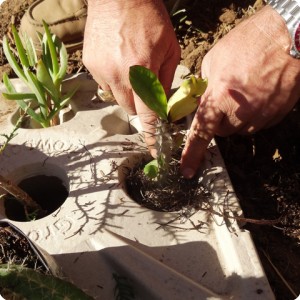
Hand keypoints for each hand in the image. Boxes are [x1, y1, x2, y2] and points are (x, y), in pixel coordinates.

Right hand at [83, 0, 180, 155]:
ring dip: (126, 92)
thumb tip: (163, 104)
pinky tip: (119, 61)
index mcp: (143, 71)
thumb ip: (166, 80)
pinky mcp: (91, 65)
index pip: (148, 114)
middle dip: (141, 106)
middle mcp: (119, 75)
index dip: (152, 135)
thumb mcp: (170, 49)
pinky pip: (105, 84)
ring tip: (131, 68)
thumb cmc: (150, 18)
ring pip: (117, 98)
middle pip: (131, 109)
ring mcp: (102, 70)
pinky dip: (114, 80)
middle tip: (146, 89)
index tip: (153, 150)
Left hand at [180, 6, 299, 177]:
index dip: (192, 154)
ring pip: (240, 130)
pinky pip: (258, 124)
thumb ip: (204, 86)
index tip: (186, 170)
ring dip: (236, 118)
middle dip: (217, 121)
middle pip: (221, 132)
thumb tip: (200, 99)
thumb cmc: (248, 42)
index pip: (201, 134)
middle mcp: (240, 113)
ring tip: (242, 93)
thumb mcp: (213, 60)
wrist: (288, 35)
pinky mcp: (277, 115)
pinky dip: (253, 115)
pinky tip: (257, 94)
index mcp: (219, 98)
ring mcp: (261, 116)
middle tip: (221, 100)